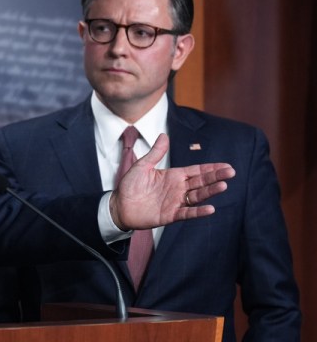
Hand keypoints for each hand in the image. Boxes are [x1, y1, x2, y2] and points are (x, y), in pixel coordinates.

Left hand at [110, 133, 234, 230]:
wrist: (119, 205)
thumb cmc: (130, 185)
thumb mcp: (142, 166)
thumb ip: (156, 153)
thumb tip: (164, 135)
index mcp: (173, 176)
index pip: (196, 171)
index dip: (211, 168)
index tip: (226, 165)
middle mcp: (178, 189)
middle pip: (201, 182)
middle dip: (216, 177)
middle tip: (231, 172)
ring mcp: (175, 202)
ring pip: (197, 196)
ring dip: (210, 191)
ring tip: (224, 186)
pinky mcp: (170, 215)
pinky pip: (187, 212)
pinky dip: (198, 211)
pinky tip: (210, 208)